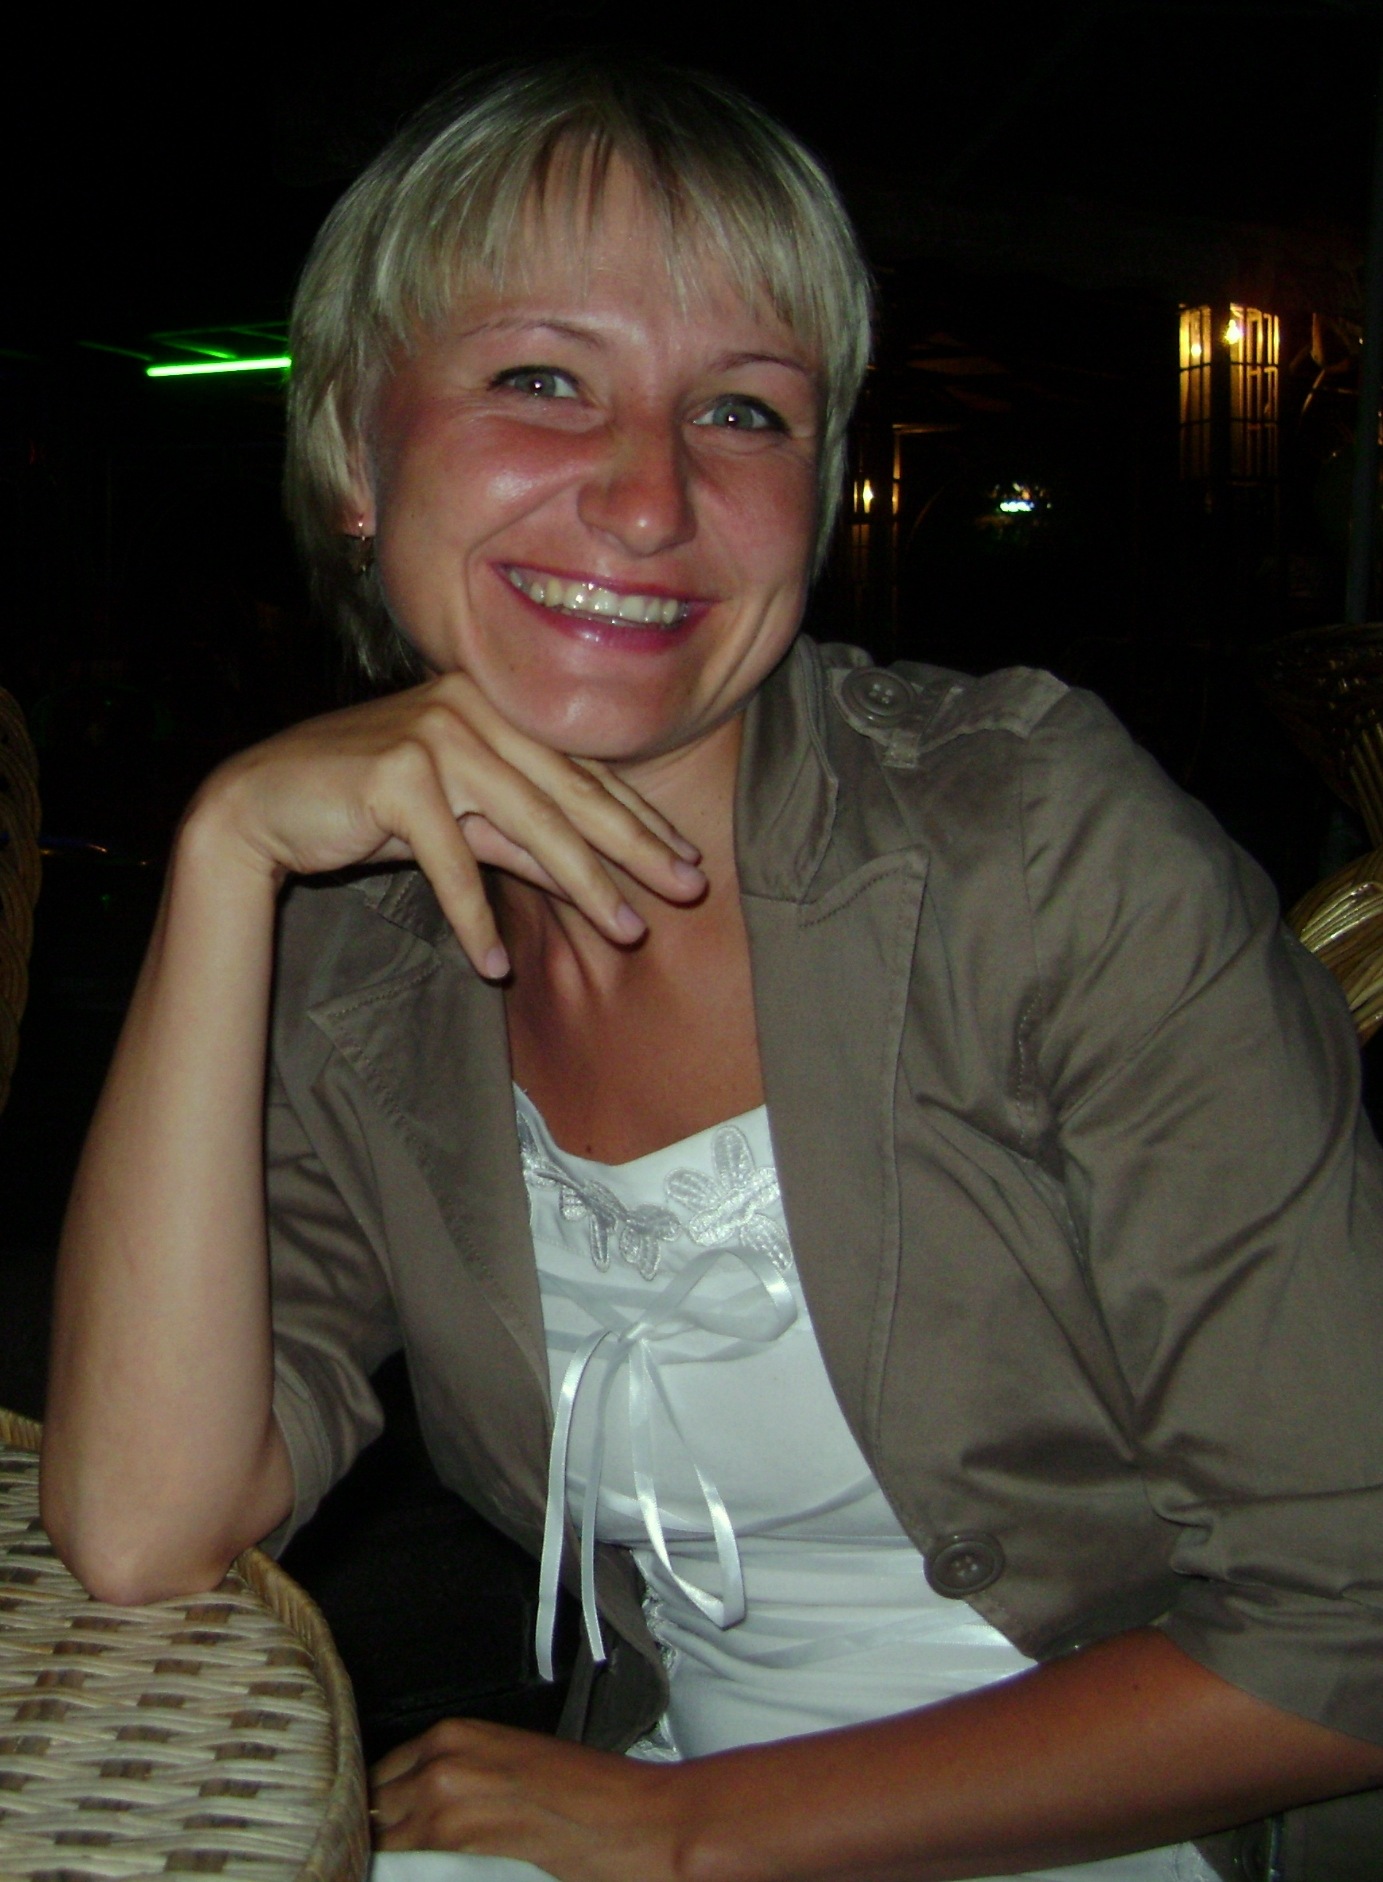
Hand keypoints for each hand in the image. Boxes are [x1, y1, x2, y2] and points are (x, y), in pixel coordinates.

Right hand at [184, 671, 705, 977]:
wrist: (266, 801)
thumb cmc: (367, 807)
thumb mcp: (459, 818)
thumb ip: (522, 835)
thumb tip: (595, 875)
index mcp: (493, 705)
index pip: (582, 770)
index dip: (638, 820)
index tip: (687, 862)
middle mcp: (470, 708)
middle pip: (570, 793)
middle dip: (634, 849)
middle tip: (685, 892)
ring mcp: (434, 735)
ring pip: (527, 824)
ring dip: (582, 885)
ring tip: (626, 932)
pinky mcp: (396, 776)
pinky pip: (451, 861)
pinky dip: (474, 917)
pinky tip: (497, 964)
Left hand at [370, 1718, 681, 1881]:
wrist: (641, 1820)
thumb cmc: (591, 1797)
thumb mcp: (510, 1765)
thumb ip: (456, 1782)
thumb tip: (412, 1818)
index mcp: (452, 1737)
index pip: (374, 1780)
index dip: (375, 1814)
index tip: (377, 1837)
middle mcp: (440, 1766)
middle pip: (370, 1813)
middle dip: (376, 1840)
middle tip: (387, 1861)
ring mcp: (444, 1811)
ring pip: (380, 1847)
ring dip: (390, 1864)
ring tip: (412, 1870)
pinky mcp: (459, 1853)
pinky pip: (406, 1872)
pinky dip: (410, 1875)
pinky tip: (430, 1876)